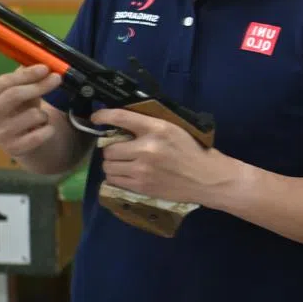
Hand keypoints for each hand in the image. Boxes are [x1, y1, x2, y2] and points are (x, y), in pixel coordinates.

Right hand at [0, 64, 62, 157]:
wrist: (21, 143)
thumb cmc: (19, 111)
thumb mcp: (18, 93)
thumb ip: (26, 78)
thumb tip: (41, 66)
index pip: (3, 83)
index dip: (26, 74)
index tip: (45, 68)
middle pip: (13, 95)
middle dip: (39, 85)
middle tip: (57, 78)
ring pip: (33, 114)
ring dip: (43, 113)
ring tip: (39, 117)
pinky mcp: (15, 149)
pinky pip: (42, 133)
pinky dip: (49, 128)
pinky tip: (43, 129)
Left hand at [90, 108, 237, 204]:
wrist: (206, 178)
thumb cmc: (191, 150)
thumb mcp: (173, 129)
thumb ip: (148, 125)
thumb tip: (121, 123)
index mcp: (157, 128)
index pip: (120, 117)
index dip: (103, 115)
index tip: (96, 117)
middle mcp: (146, 148)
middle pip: (109, 148)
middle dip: (111, 148)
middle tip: (121, 149)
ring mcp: (142, 169)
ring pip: (108, 166)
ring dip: (113, 164)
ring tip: (124, 163)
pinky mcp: (141, 186)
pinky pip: (114, 180)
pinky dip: (117, 176)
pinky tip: (128, 173)